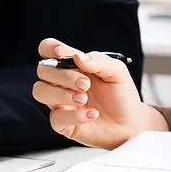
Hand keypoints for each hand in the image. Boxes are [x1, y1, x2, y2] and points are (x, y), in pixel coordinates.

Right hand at [32, 38, 163, 149]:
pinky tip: (91, 114)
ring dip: (62, 94)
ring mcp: (60, 102)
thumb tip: (78, 57)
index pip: (48, 50)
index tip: (61, 53)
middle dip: (63, 75)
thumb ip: (98, 61)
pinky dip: (74, 115)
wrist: (130, 123)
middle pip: (43, 70)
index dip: (50, 48)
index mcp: (72, 65)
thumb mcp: (117, 72)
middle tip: (86, 84)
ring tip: (84, 99)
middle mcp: (62, 82)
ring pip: (40, 91)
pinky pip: (55, 118)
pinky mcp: (62, 123)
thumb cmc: (121, 94)